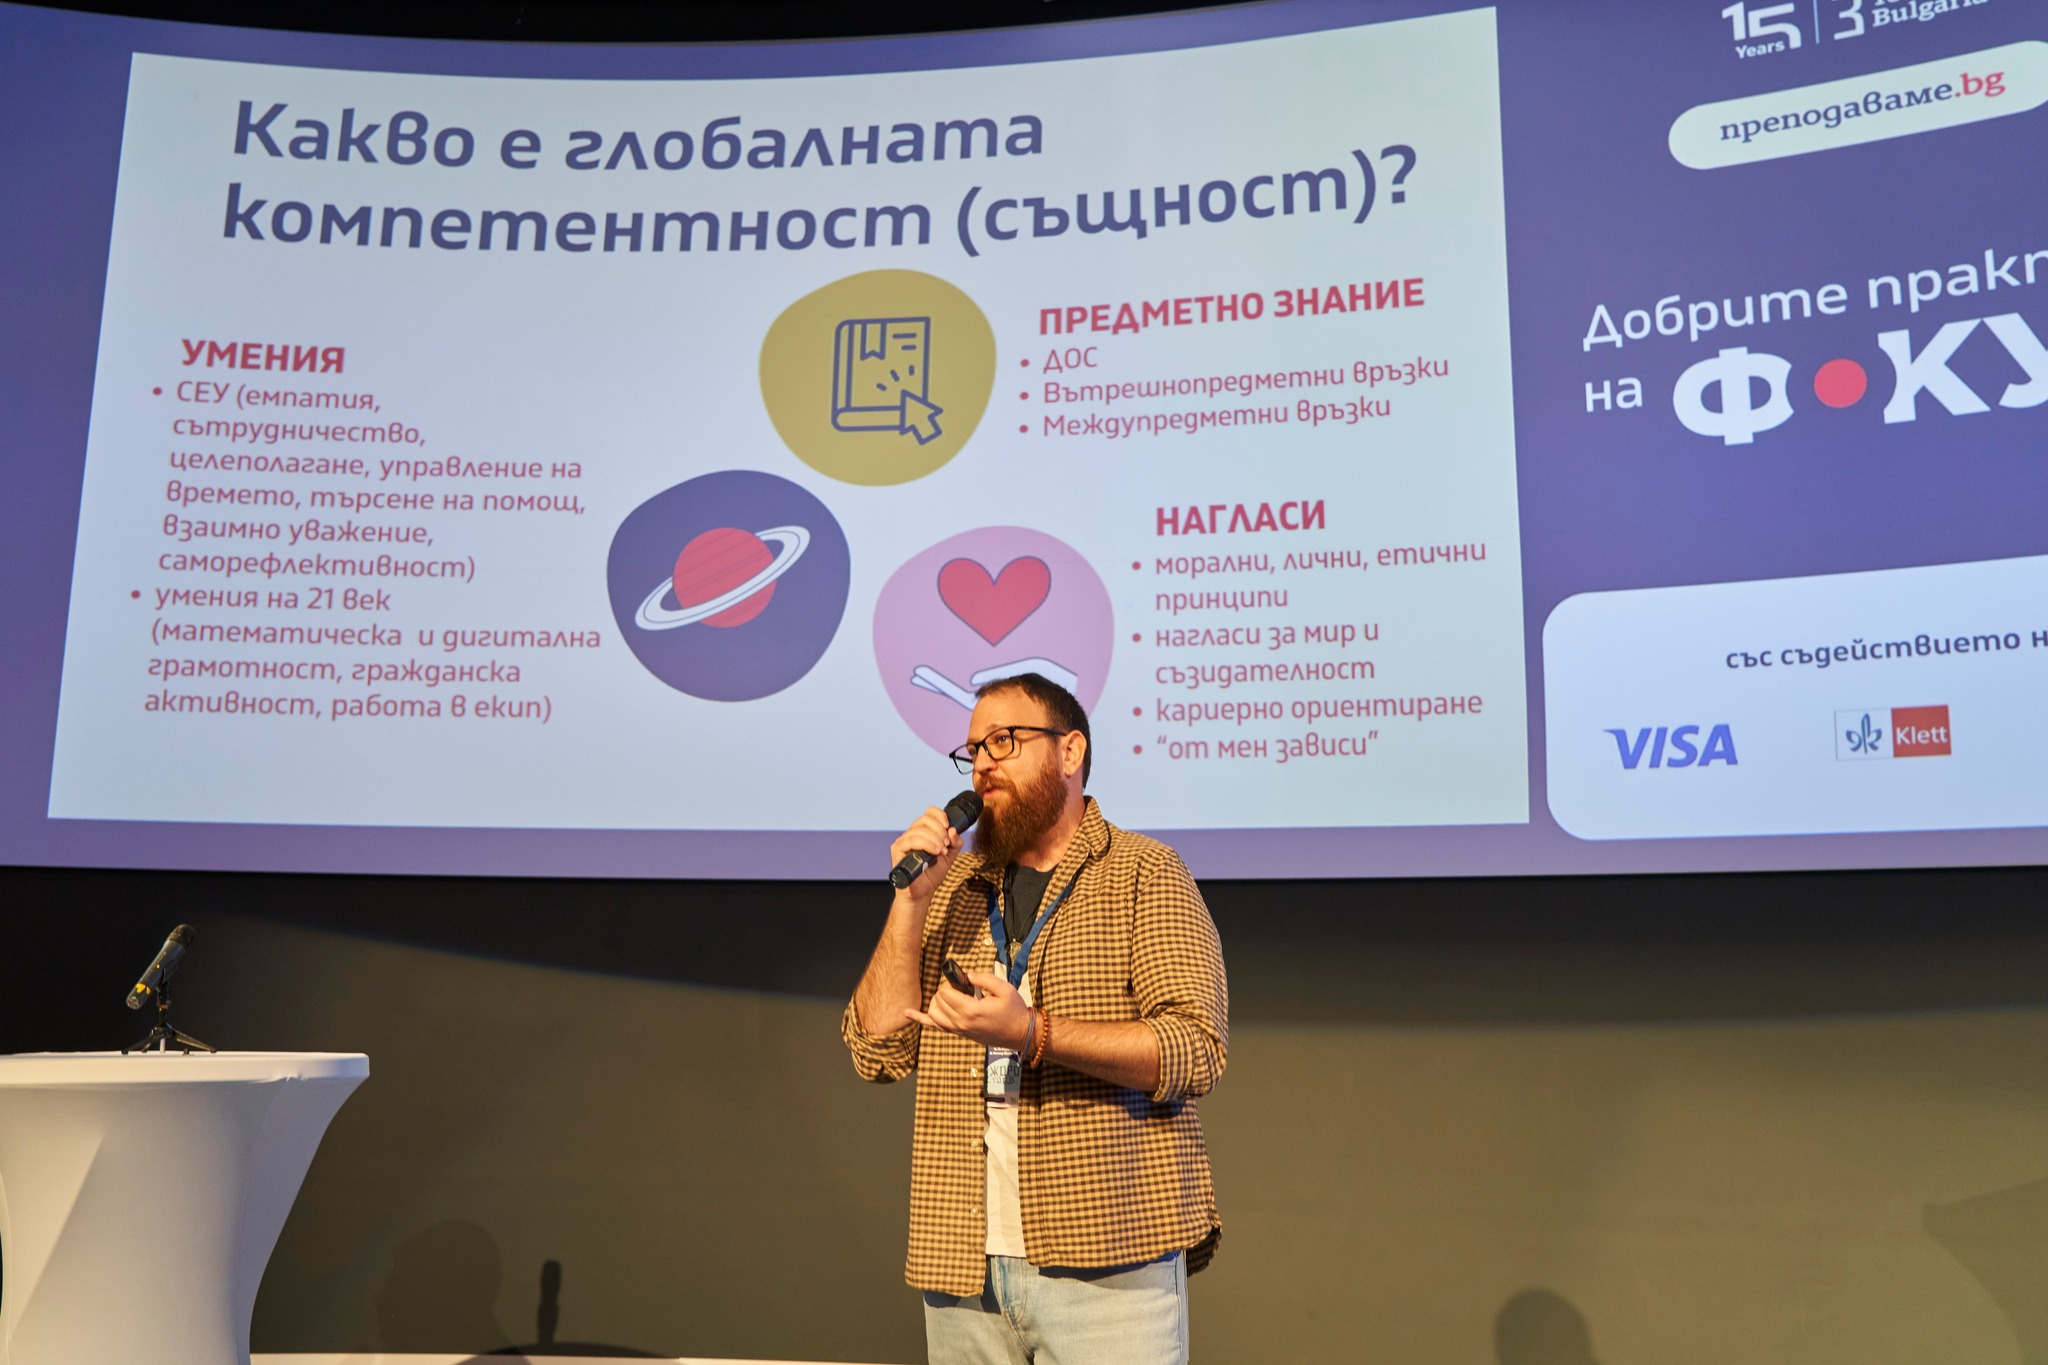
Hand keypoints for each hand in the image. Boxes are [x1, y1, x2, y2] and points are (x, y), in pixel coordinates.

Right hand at [888, 806, 963, 905]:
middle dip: (939, 830)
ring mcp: (903, 841)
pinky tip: (935, 853)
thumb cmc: (932, 875)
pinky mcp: (897, 850)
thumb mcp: (950, 857)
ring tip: (942, 852)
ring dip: (935, 839)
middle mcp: (911, 834)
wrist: (922, 893)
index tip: (948, 825)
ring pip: (918, 830)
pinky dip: (926, 844)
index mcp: (923, 832)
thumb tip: (953, 830)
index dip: (939, 815)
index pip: (929, 813)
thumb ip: (955, 843)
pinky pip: (911, 841)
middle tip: (946, 844)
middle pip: (924, 819)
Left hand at [907, 971, 1030, 1050]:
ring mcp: (958, 1030)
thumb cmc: (1013, 1011)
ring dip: (937, 1001)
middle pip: (938, 1001)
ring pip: (933, 1013)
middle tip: (963, 989)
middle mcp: (961, 1023)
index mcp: (971, 1011)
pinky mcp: (959, 1033)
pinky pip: (934, 1026)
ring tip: (951, 997)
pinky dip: (919, 1019)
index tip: (964, 983)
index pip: (946, 993)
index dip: (951, 984)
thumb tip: (967, 975)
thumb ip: (984, 978)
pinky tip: (907, 1013)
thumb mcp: (1004, 989)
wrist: (1019, 1033)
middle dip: (946, 991)